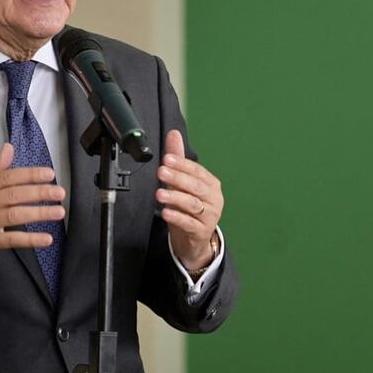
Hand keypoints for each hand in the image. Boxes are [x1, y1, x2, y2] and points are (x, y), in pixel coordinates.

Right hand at [0, 143, 64, 267]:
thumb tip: (9, 147)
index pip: (8, 176)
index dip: (30, 174)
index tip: (49, 174)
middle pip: (14, 194)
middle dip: (39, 192)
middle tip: (59, 192)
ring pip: (15, 215)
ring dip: (39, 213)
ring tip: (59, 211)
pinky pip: (12, 239)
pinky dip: (31, 239)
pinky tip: (46, 239)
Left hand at [156, 130, 222, 270]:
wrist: (194, 239)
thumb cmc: (189, 207)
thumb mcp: (182, 183)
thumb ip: (178, 159)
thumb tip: (173, 134)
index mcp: (211, 184)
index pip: (197, 171)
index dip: (182, 164)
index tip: (167, 158)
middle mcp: (213, 198)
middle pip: (196, 187)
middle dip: (178, 178)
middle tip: (161, 171)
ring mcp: (210, 216)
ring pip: (192, 204)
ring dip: (175, 198)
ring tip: (159, 193)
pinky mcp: (201, 231)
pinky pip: (189, 223)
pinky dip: (177, 217)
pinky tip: (165, 213)